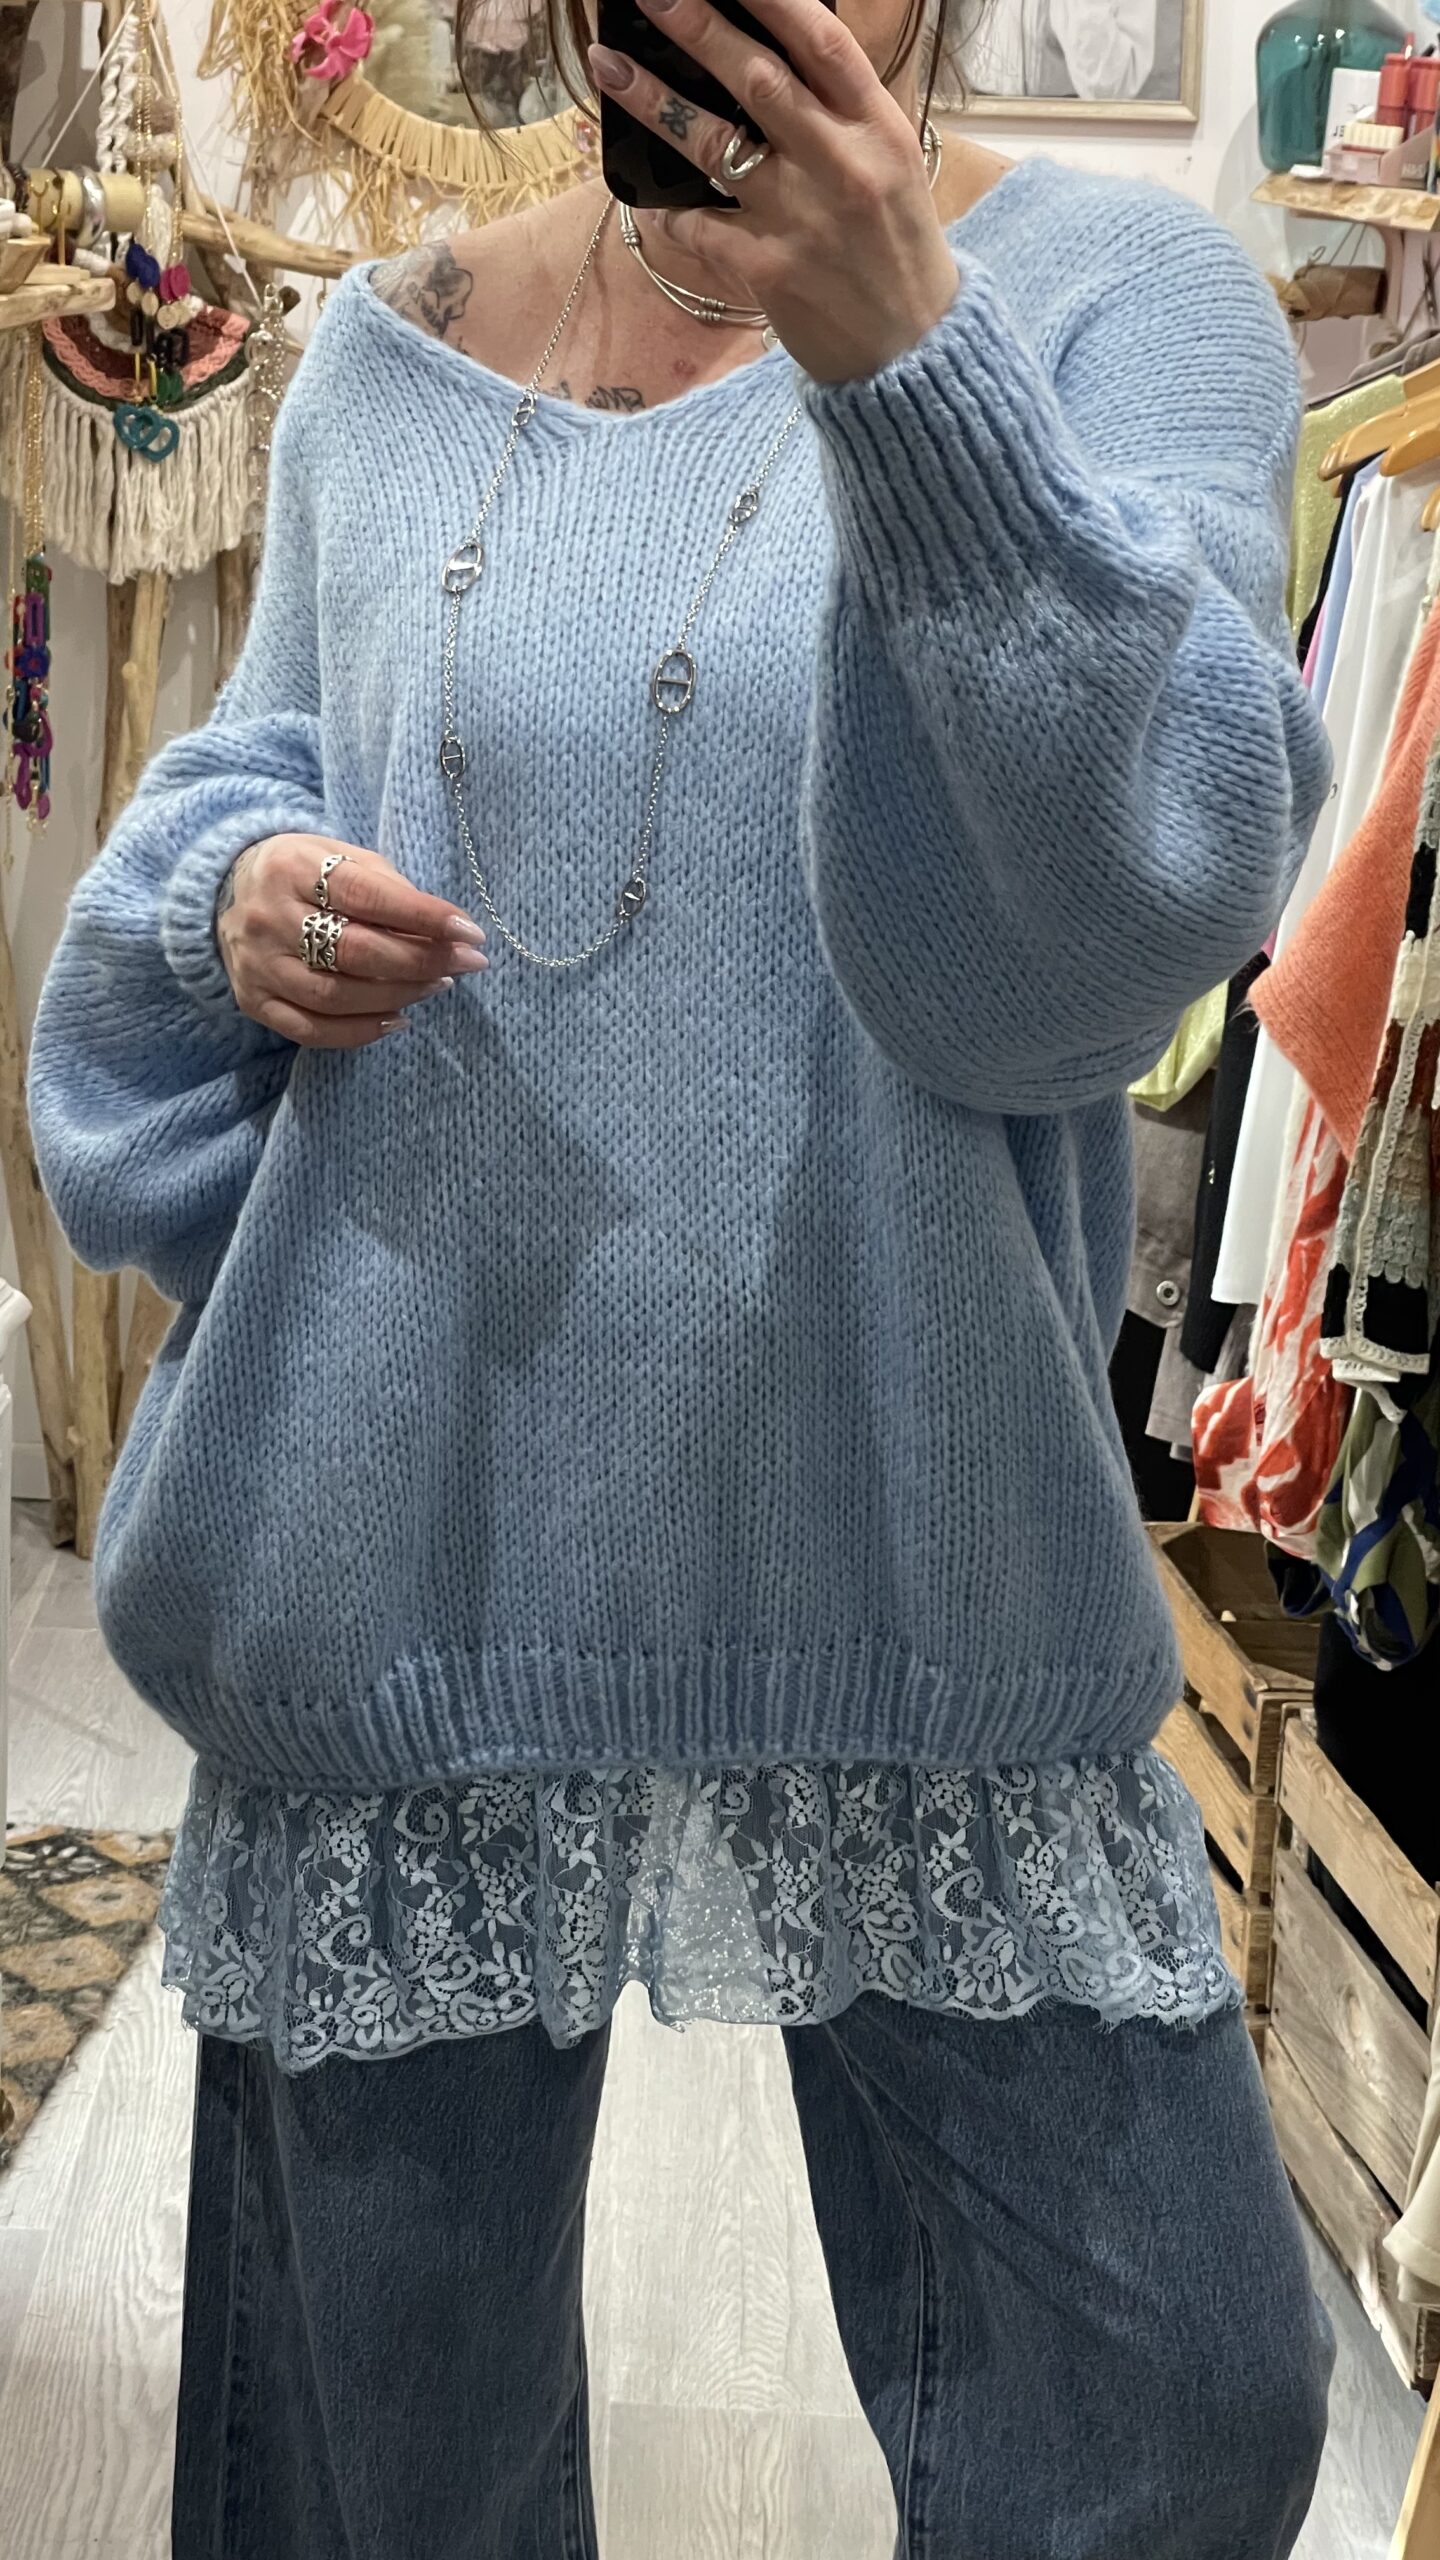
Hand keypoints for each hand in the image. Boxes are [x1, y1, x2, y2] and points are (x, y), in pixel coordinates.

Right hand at [216, 834, 487, 1047]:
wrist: (227, 890)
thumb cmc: (306, 874)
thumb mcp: (343, 858)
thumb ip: (389, 890)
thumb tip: (444, 933)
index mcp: (294, 867)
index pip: (367, 896)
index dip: (423, 917)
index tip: (470, 933)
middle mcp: (269, 917)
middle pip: (354, 952)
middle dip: (419, 961)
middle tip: (465, 963)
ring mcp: (258, 964)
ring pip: (335, 996)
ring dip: (398, 996)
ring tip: (437, 985)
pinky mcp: (254, 1000)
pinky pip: (311, 1030)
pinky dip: (361, 1031)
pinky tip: (397, 1019)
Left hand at [587, 0, 958, 382]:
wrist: (915, 353)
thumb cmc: (901, 254)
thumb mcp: (892, 168)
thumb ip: (843, 117)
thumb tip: (780, 62)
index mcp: (877, 129)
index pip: (821, 43)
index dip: (773, 0)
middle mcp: (839, 164)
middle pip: (758, 79)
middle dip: (698, 28)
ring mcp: (801, 218)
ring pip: (714, 144)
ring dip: (656, 101)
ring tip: (611, 65)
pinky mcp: (769, 271)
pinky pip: (701, 227)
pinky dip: (669, 211)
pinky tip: (645, 195)